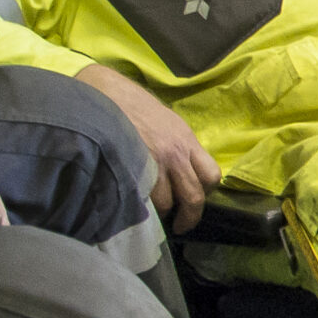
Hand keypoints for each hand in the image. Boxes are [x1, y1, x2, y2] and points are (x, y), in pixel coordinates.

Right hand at [75, 64, 218, 232]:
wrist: (105, 92)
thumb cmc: (134, 104)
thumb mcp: (167, 122)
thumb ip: (179, 146)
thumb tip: (182, 170)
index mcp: (187, 141)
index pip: (211, 175)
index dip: (206, 191)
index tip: (196, 198)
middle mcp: (175, 153)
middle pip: (194, 196)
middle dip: (189, 217)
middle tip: (181, 226)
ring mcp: (154, 162)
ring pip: (167, 202)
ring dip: (162, 212)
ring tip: (153, 214)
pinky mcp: (131, 167)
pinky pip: (143, 198)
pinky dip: (143, 207)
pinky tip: (136, 207)